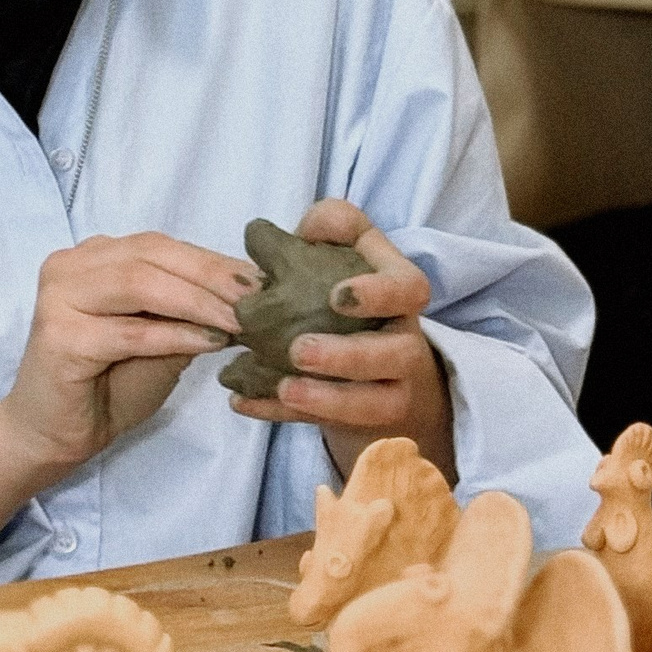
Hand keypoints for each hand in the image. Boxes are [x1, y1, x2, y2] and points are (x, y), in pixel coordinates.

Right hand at [0, 233, 263, 478]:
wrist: (55, 434)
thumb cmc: (108, 386)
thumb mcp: (160, 341)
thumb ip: (189, 312)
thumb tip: (250, 295)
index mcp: (93, 257)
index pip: (159, 246)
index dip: (213, 260)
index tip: (264, 280)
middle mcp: (70, 265)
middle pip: (151, 256)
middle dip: (212, 277)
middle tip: (261, 300)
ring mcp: (61, 297)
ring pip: (140, 285)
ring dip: (198, 302)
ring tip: (241, 322)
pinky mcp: (61, 336)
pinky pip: (130, 331)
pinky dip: (175, 335)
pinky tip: (210, 343)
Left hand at [223, 200, 454, 482]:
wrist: (374, 353)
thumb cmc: (352, 286)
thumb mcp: (349, 247)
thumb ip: (329, 226)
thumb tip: (278, 228)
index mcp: (400, 292)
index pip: (408, 289)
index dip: (379, 294)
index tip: (336, 296)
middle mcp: (404, 340)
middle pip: (396, 355)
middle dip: (349, 356)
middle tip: (299, 350)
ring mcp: (391, 387)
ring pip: (375, 402)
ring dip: (328, 399)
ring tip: (284, 388)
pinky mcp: (364, 420)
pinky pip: (328, 424)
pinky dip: (284, 415)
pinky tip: (243, 403)